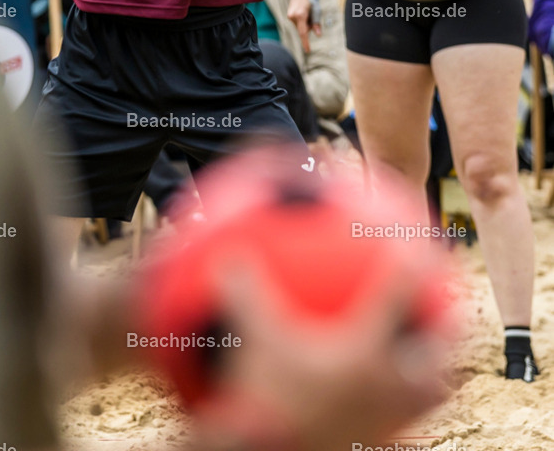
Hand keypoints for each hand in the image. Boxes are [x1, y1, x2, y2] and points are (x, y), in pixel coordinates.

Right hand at [190, 262, 453, 450]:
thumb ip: (243, 291)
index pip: (398, 296)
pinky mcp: (378, 445)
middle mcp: (386, 384)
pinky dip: (401, 411)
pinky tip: (385, 407)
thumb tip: (226, 253)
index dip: (411, 266)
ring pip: (431, 395)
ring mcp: (388, 420)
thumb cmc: (262, 402)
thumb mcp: (250, 341)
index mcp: (363, 349)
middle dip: (448, 323)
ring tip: (435, 360)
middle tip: (449, 302)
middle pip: (436, 350)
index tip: (417, 244)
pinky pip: (404, 426)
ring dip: (435, 373)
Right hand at [288, 0, 320, 53]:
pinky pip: (297, 23)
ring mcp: (289, 16)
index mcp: (300, 15)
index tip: (308, 51)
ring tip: (307, 11)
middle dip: (309, 27)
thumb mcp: (317, 10)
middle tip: (313, 15)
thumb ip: (316, 23)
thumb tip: (318, 35)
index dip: (306, 43)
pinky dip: (302, 21)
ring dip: (306, 23)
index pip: (303, 33)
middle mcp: (293, 16)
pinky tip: (304, 12)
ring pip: (300, 27)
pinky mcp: (289, 15)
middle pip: (303, 30)